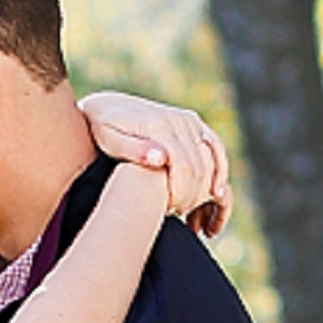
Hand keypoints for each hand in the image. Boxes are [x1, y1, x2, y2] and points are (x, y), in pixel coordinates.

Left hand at [81, 88, 229, 236]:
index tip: (168, 211)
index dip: (180, 194)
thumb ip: (133, 149)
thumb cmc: (103, 130)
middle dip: (192, 195)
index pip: (183, 166)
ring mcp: (188, 120)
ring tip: (191, 209)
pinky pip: (215, 147)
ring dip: (207, 188)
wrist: (107, 108)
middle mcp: (178, 120)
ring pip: (211, 158)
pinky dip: (220, 170)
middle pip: (199, 166)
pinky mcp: (193, 123)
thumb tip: (160, 158)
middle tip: (177, 213)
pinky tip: (216, 193)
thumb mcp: (110, 140)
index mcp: (159, 126)